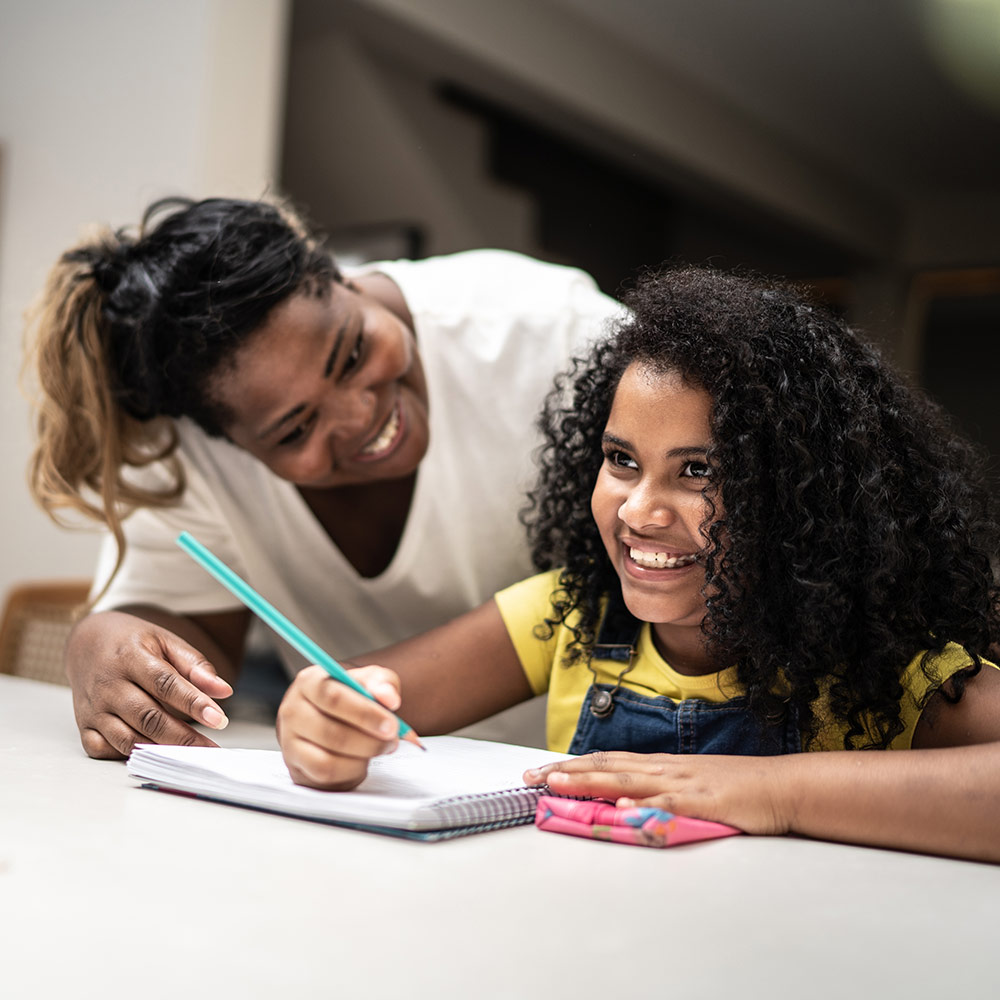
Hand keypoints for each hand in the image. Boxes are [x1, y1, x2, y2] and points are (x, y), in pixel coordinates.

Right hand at [66, 611, 232, 759]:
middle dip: (183, 736)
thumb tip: (224, 692)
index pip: (165, 683)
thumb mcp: (166, 642)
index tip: (219, 719)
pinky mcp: (84, 726)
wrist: (86, 642)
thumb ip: (195, 666)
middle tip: (210, 748)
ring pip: (127, 738)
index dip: (193, 702)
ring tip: (190, 756)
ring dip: (161, 750)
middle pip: (148, 717)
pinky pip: (104, 749)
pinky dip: (128, 756)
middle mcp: (108, 685)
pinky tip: (153, 753)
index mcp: (130, 657)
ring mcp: (93, 708)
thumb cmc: (133, 643)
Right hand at [276, 664, 402, 790]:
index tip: (391, 724)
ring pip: (327, 759)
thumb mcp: (369, 682)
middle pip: (330, 732)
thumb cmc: (351, 698)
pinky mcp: (295, 765)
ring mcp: (289, 740)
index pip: (332, 697)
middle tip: (392, 741)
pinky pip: (325, 775)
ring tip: (380, 749)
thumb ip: (383, 684)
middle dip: (369, 741)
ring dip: (361, 757)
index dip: (364, 713)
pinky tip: (362, 761)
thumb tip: (389, 698)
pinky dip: (350, 771)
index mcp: (309, 681)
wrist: (333, 720)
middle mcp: (293, 709)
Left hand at [524, 751, 793, 835]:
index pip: (607, 761)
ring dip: (588, 781)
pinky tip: (617, 805)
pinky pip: (666, 803)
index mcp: (662, 766)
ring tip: (556, 784)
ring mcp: (682, 783)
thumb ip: (660, 791)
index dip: (572, 766)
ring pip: (626, 779)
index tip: (541, 771)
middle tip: (530, 778)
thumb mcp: (692, 785)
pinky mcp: (702, 802)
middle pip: (606, 766)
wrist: (782, 786)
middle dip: (566, 772)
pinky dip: (640, 804)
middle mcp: (665, 769)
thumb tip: (623, 799)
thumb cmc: (740, 788)